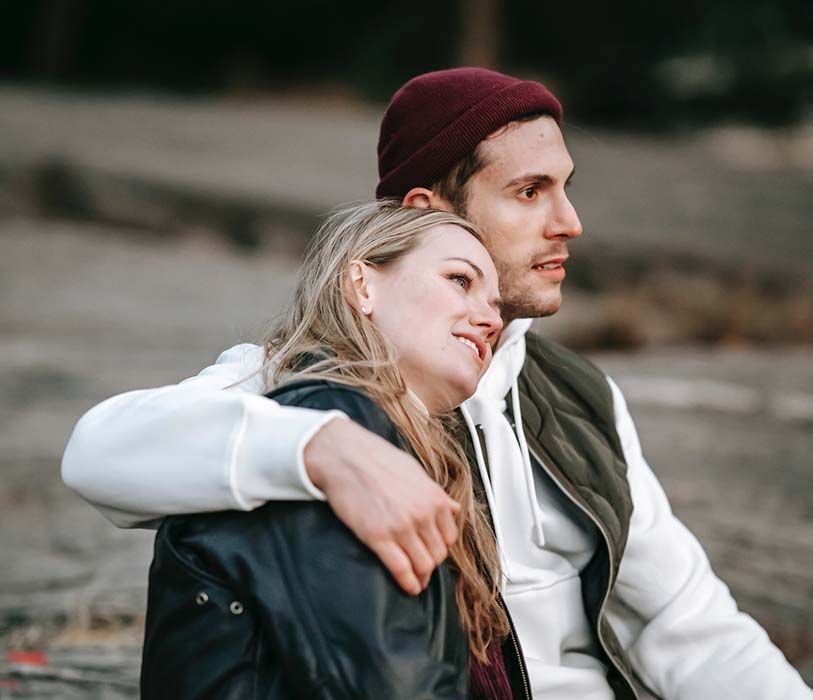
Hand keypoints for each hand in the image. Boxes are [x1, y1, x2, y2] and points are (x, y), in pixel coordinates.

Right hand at [304, 417, 460, 595]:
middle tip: (423, 568)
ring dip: (422, 578)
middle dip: (431, 565)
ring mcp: (401, 527)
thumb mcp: (415, 472)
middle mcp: (423, 514)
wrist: (346, 456)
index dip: (441, 548)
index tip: (432, 551)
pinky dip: (408, 583)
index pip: (450, 537)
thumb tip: (453, 508)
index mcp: (434, 498)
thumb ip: (435, 494)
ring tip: (417, 582)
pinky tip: (409, 588)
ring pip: (423, 565)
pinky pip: (401, 569)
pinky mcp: (378, 537)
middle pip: (438, 554)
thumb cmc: (378, 460)